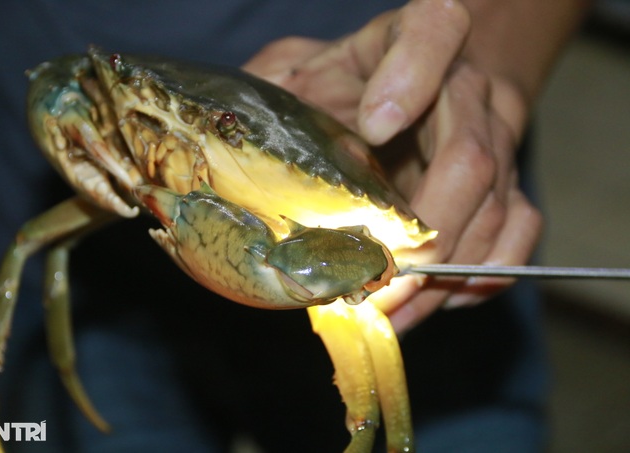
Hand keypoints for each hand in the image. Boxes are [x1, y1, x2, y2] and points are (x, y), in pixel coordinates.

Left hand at [243, 0, 542, 331]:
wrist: (427, 82)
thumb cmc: (354, 80)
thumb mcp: (307, 70)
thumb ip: (273, 89)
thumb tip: (223, 145)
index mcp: (416, 40)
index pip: (435, 28)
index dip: (413, 76)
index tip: (374, 124)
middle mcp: (468, 90)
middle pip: (471, 158)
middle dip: (425, 236)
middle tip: (375, 285)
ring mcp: (497, 140)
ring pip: (496, 208)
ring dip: (444, 274)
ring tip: (389, 313)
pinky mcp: (508, 182)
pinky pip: (518, 231)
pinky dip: (481, 276)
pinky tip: (432, 299)